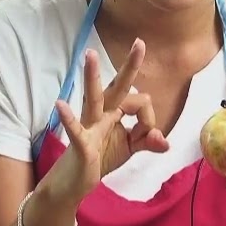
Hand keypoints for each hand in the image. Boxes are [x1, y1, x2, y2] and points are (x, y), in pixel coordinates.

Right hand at [46, 39, 169, 202]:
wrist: (75, 182)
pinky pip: (76, 129)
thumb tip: (165, 142)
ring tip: (90, 55)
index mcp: (115, 111)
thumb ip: (147, 141)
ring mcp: (89, 126)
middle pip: (118, 86)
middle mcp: (102, 113)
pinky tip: (60, 104)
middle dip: (130, 66)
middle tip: (140, 42)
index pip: (140, 103)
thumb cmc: (100, 157)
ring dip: (92, 77)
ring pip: (93, 98)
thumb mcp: (129, 148)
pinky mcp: (81, 143)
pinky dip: (68, 118)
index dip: (149, 119)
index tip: (147, 135)